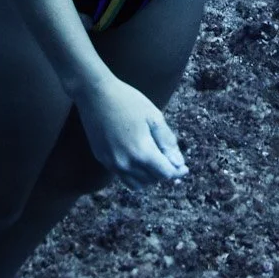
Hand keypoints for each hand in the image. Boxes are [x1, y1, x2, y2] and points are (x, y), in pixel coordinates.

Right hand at [75, 73, 187, 187]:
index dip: (177, 171)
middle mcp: (126, 163)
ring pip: (137, 183)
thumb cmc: (128, 101)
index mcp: (142, 152)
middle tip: (169, 159)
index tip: (184, 167)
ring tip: (153, 161)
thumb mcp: (154, 116)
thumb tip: (178, 163)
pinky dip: (134, 173)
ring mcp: (112, 163)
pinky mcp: (102, 159)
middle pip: (152, 180)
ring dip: (148, 177)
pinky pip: (123, 176)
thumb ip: (167, 142)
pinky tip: (137, 158)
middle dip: (164, 172)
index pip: (165, 174)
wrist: (95, 93)